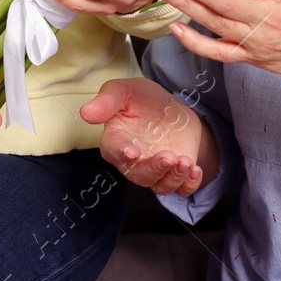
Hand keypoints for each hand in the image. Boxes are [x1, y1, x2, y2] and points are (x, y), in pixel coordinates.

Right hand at [79, 77, 218, 196]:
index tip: (133, 152)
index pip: (113, 151)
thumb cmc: (143, 100)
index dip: (122, 153)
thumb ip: (107, 100)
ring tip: (185, 162)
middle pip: (139, 175)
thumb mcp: (125, 90)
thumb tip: (86, 112)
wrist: (172, 111)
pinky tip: (195, 170)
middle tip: (169, 157)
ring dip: (174, 177)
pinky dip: (189, 185)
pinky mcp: (175, 175)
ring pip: (160, 186)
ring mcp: (155, 171)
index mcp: (116, 140)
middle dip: (154, 169)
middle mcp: (134, 161)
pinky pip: (181, 189)